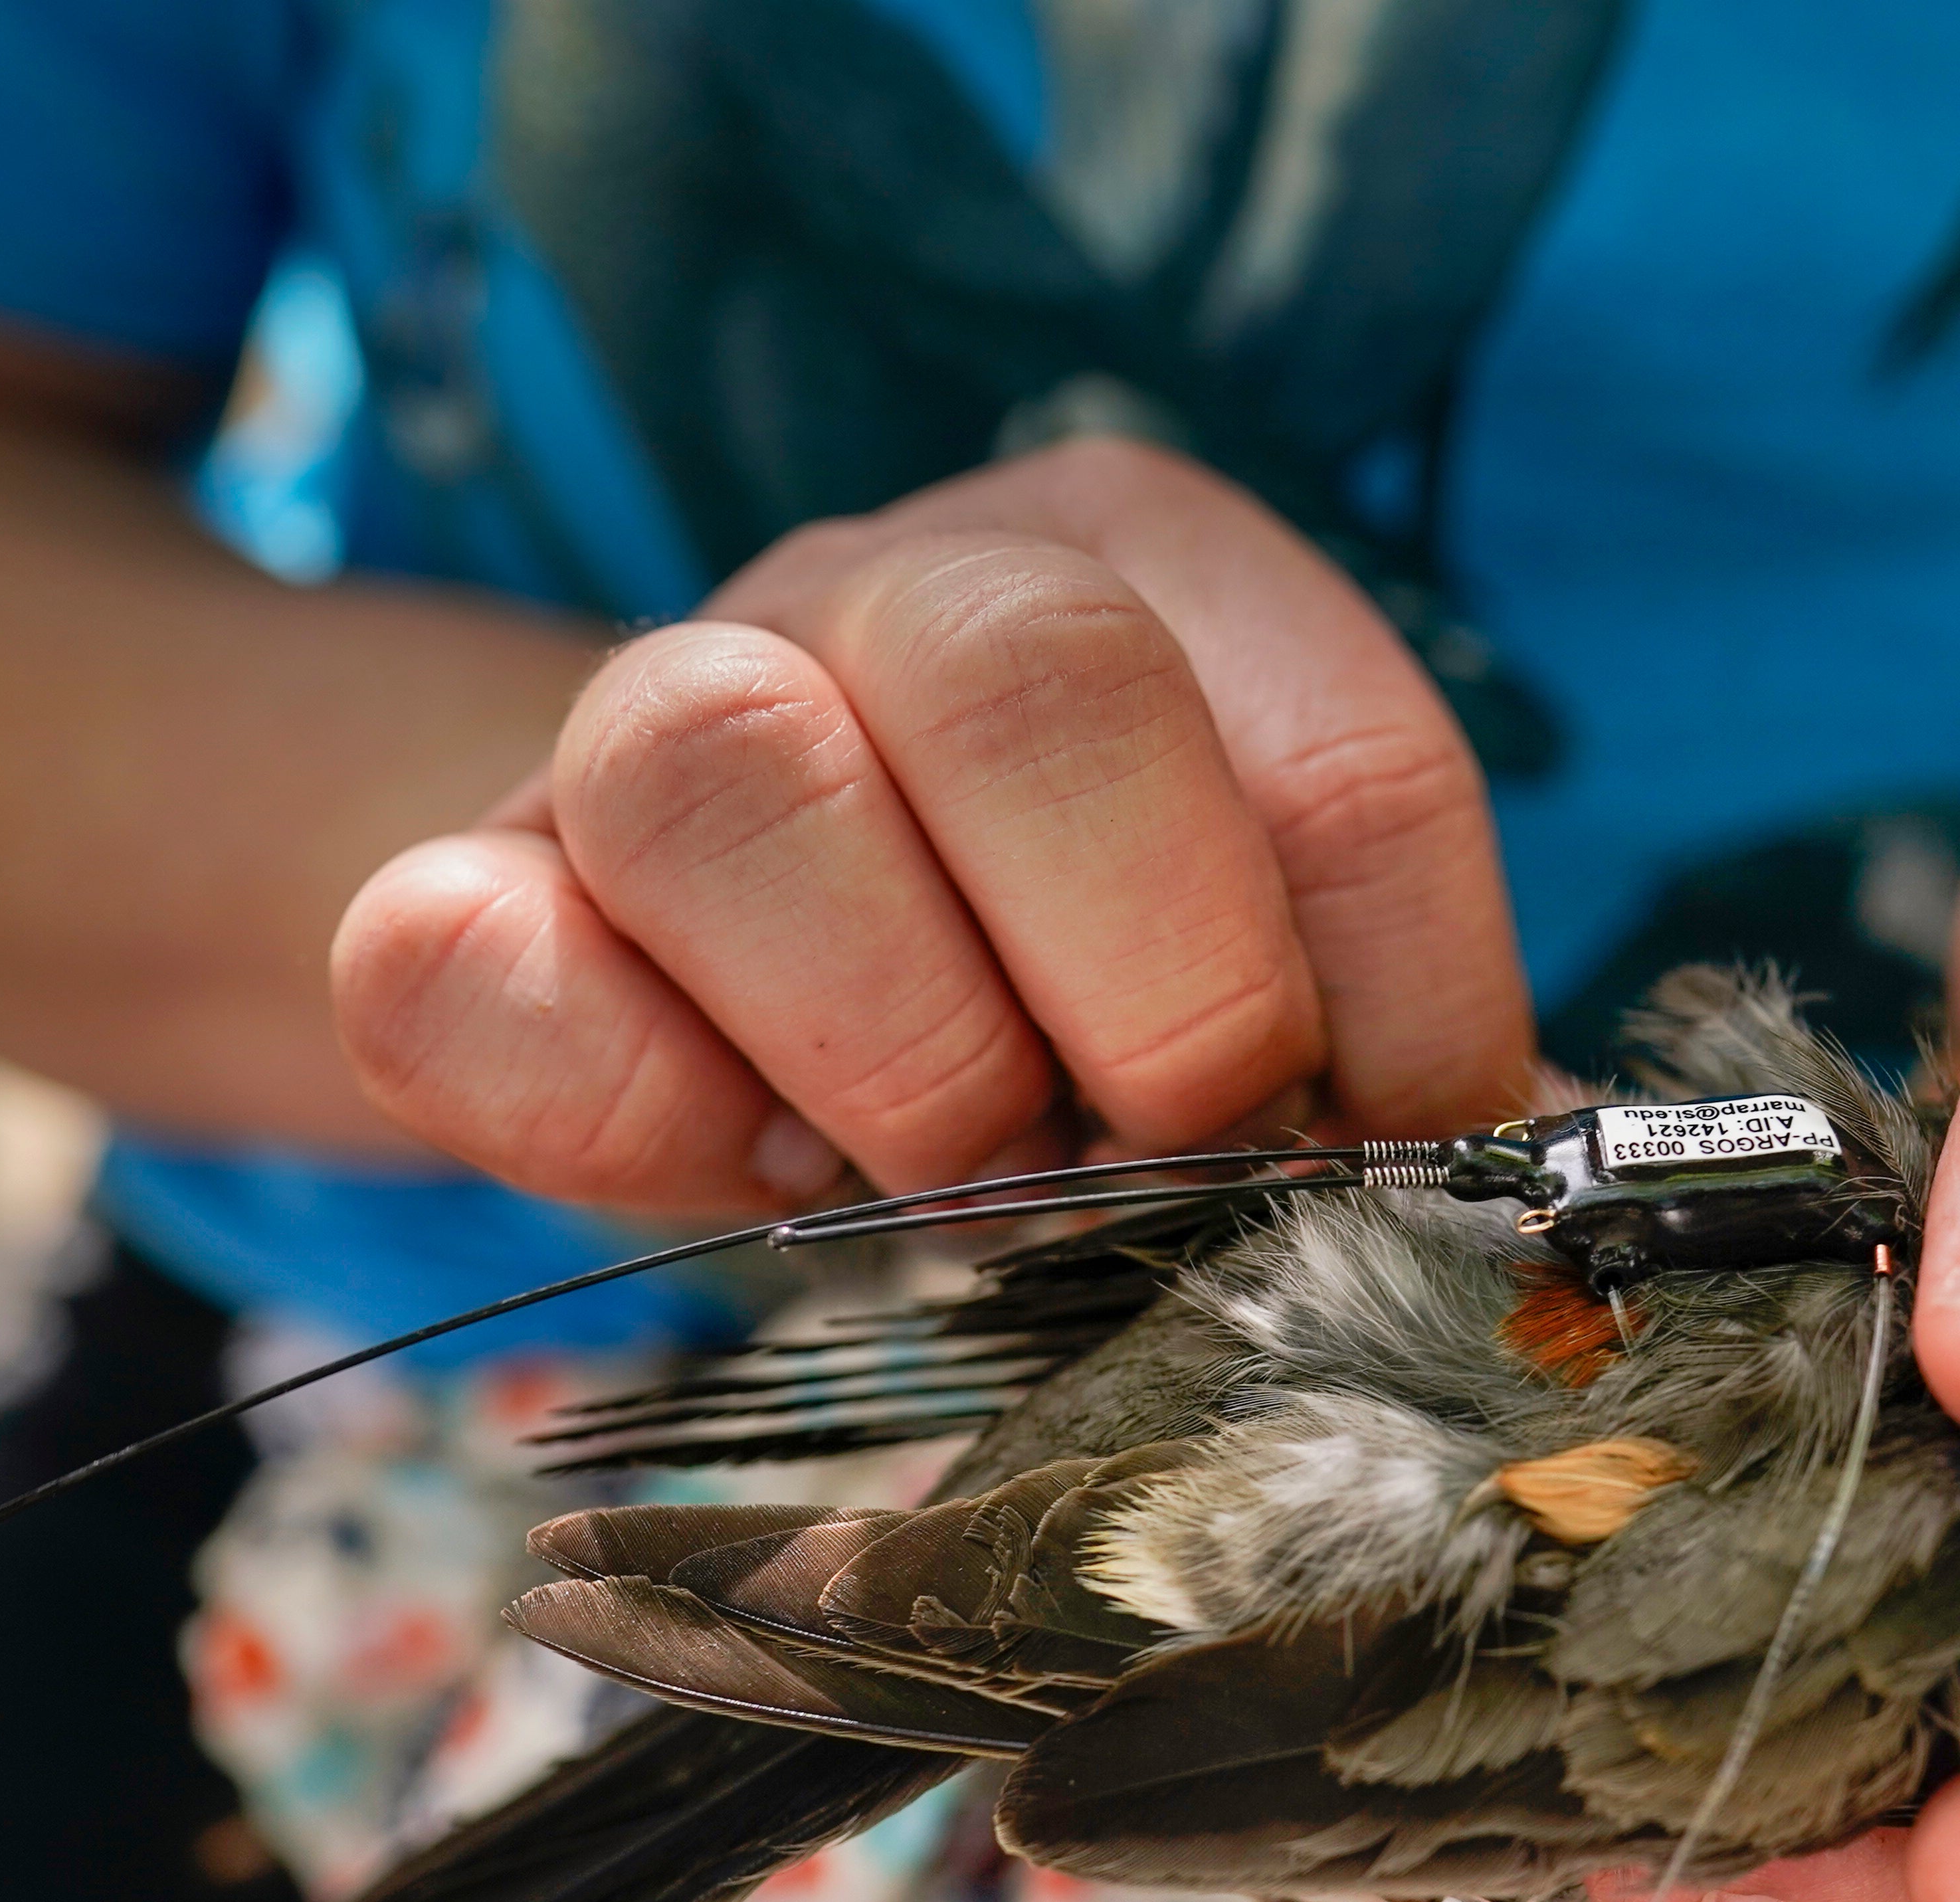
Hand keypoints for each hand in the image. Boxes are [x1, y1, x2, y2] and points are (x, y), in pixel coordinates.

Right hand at [330, 439, 1531, 1209]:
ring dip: (889, 1051)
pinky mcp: (460, 887)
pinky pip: (463, 960)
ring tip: (939, 1168)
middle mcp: (899, 585)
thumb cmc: (1044, 1012)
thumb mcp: (1239, 1011)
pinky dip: (623, 1112)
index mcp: (1151, 579)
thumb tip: (1500, 1264)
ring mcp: (646, 710)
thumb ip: (1367, 1079)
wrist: (726, 984)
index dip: (1401, 1016)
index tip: (1371, 1152)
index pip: (1354, 771)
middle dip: (1153, 997)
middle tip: (1147, 1151)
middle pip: (1036, 680)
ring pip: (717, 768)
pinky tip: (739, 1162)